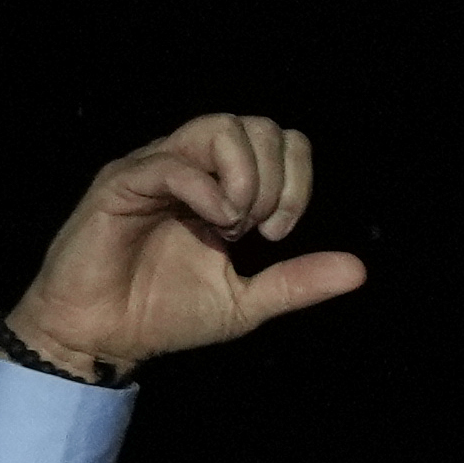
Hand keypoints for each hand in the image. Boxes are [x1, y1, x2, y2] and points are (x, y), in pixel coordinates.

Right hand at [3, 114, 366, 381]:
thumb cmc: (165, 314)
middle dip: (275, 179)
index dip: (296, 179)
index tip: (279, 235)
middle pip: (254, 126)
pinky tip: (214, 226)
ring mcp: (153, 170)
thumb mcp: (247, 301)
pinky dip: (207, 192)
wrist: (104, 336)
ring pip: (218, 127)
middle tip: (261, 232)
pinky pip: (173, 165)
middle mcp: (188, 167)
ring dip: (244, 178)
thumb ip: (298, 281)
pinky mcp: (121, 185)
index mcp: (219, 186)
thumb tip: (359, 269)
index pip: (279, 140)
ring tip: (233, 226)